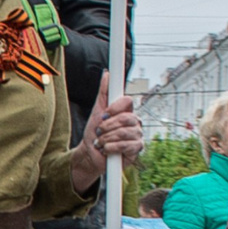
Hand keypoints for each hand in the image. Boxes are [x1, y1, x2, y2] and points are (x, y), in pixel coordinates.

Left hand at [72, 75, 145, 193]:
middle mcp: (135, 122)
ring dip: (106, 139)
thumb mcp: (96, 111)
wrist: (90, 154)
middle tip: (99, 132)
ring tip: (100, 142)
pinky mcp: (137, 149)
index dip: (115, 107)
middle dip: (106, 127)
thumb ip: (104, 93)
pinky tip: (106, 150)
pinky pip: (126, 146)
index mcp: (127, 111)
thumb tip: (107, 74)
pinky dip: (111, 148)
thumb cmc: (94, 132)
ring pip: (124, 133)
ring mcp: (137, 135)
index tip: (104, 114)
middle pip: (125, 118)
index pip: (127, 101)